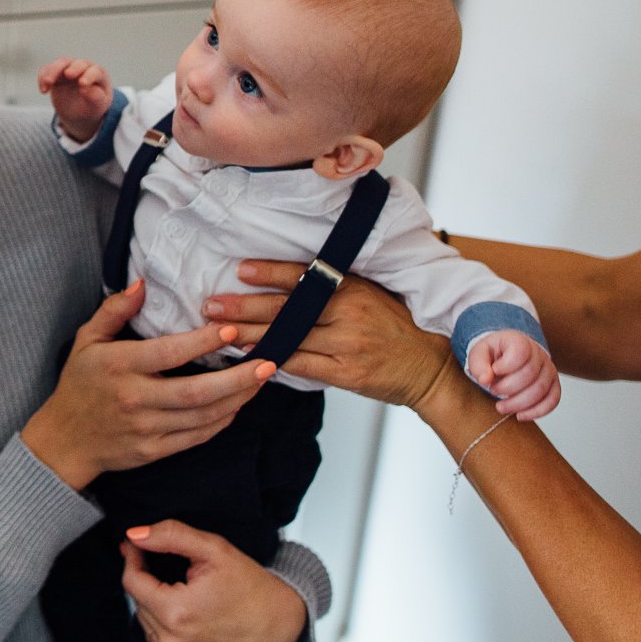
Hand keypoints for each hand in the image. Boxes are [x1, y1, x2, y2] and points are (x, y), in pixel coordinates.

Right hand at [20, 280, 275, 489]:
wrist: (65, 441)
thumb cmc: (78, 384)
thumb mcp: (87, 340)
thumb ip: (114, 310)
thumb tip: (143, 283)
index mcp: (118, 366)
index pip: (168, 353)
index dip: (202, 342)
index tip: (230, 331)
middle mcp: (135, 399)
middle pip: (196, 392)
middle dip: (237, 378)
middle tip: (267, 362)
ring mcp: (146, 429)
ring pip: (203, 416)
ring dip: (237, 399)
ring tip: (261, 380)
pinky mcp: (154, 450)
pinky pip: (196, 437)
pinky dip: (220, 421)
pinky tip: (236, 406)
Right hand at [37, 57, 113, 144]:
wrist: (80, 111)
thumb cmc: (92, 107)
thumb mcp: (96, 107)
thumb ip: (95, 98)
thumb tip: (87, 89)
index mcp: (98, 75)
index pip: (95, 72)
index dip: (89, 76)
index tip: (83, 84)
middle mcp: (84, 68)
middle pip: (78, 64)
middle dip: (73, 68)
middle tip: (68, 75)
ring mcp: (68, 69)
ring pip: (61, 64)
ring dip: (53, 71)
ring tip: (47, 84)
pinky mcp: (55, 73)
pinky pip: (47, 70)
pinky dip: (43, 77)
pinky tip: (43, 90)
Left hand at [120, 521, 308, 641]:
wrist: (280, 625)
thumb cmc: (251, 586)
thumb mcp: (214, 550)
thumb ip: (170, 536)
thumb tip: (134, 535)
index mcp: (177, 612)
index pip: (131, 582)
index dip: (133, 559)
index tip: (137, 546)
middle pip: (138, 602)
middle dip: (148, 580)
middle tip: (166, 565)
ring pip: (146, 623)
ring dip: (154, 604)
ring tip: (182, 590)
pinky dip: (165, 628)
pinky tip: (186, 615)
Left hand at [204, 261, 449, 411]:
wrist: (429, 367)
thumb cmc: (396, 329)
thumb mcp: (372, 296)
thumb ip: (336, 289)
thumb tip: (289, 282)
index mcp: (353, 288)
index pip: (304, 276)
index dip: (270, 273)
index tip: (240, 270)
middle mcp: (349, 312)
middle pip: (288, 308)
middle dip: (244, 307)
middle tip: (211, 305)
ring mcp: (347, 343)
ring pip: (289, 336)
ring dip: (249, 335)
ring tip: (219, 331)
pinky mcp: (346, 371)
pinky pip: (301, 364)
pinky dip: (273, 360)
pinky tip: (249, 358)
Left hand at [468, 331, 561, 420]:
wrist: (508, 356)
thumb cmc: (493, 354)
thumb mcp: (479, 353)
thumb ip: (478, 364)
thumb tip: (485, 380)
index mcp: (519, 341)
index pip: (520, 352)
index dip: (506, 366)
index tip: (494, 371)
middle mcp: (539, 354)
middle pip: (529, 375)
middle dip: (507, 388)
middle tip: (493, 391)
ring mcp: (549, 369)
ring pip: (541, 390)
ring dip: (519, 403)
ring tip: (501, 406)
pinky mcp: (553, 385)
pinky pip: (552, 400)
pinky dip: (536, 412)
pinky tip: (520, 415)